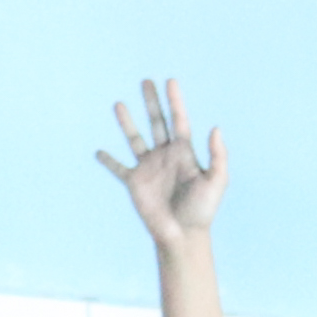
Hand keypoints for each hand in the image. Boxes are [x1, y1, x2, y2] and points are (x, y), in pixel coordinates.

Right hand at [103, 80, 227, 247]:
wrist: (183, 235)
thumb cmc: (202, 211)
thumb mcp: (216, 182)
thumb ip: (218, 156)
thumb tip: (215, 128)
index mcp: (184, 153)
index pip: (179, 120)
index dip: (175, 101)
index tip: (170, 81)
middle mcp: (165, 156)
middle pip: (156, 122)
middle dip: (151, 102)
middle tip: (146, 81)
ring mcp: (149, 168)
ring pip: (135, 138)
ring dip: (127, 122)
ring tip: (118, 104)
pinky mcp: (134, 183)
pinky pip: (118, 168)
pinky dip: (108, 160)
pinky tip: (98, 151)